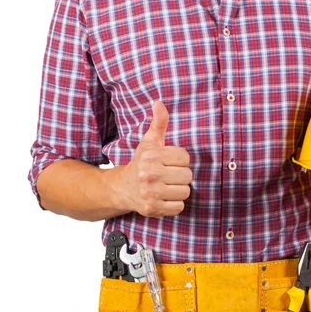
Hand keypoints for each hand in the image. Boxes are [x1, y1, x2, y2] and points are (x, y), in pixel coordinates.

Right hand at [115, 101, 192, 216]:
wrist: (122, 188)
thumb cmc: (141, 162)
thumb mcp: (149, 142)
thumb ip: (159, 123)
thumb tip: (159, 102)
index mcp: (151, 157)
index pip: (185, 158)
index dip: (180, 160)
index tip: (169, 162)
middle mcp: (149, 175)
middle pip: (187, 176)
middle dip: (181, 176)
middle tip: (168, 175)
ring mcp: (150, 193)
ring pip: (185, 192)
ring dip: (179, 190)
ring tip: (167, 186)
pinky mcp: (152, 209)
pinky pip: (179, 207)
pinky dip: (174, 204)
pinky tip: (164, 197)